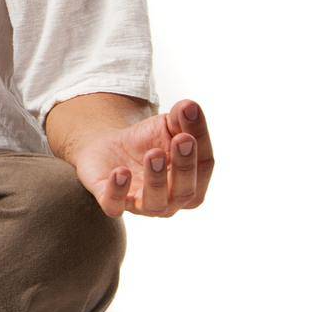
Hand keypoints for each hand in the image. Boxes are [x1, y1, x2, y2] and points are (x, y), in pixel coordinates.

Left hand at [70, 99, 213, 217]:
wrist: (108, 146)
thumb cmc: (148, 140)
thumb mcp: (166, 125)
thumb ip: (181, 118)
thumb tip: (190, 106)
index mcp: (193, 181)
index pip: (203, 166)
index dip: (199, 143)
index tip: (189, 118)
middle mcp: (172, 201)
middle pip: (185, 190)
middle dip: (184, 165)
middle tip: (181, 139)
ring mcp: (142, 205)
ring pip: (155, 202)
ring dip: (156, 180)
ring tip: (153, 154)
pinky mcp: (112, 202)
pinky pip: (115, 205)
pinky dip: (118, 190)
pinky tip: (120, 171)